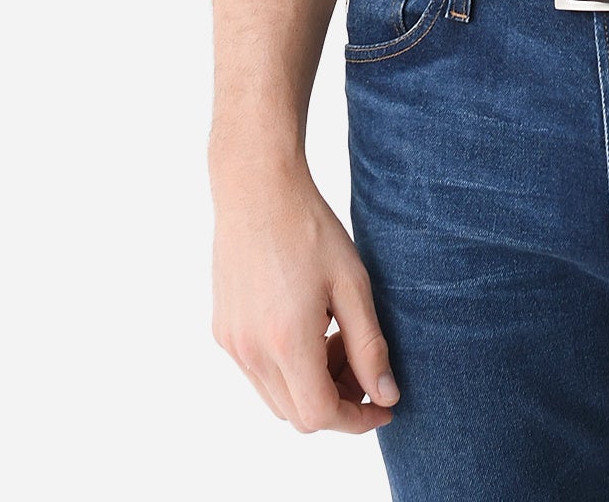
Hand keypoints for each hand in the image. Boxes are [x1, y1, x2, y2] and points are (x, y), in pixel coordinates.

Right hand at [211, 157, 399, 434]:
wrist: (257, 190)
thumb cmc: (310, 229)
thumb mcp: (353, 285)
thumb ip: (370, 346)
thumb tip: (386, 396)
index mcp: (286, 341)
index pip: (321, 416)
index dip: (357, 419)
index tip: (384, 404)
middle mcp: (251, 352)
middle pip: (298, 415)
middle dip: (338, 401)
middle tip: (365, 365)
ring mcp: (232, 344)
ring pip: (276, 398)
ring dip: (312, 386)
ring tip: (338, 339)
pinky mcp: (223, 331)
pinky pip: (258, 373)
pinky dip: (288, 369)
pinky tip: (310, 327)